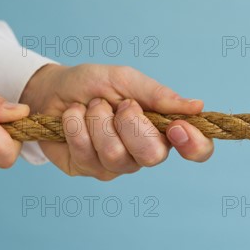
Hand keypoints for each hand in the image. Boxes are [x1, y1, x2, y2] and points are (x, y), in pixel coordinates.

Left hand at [20, 64, 213, 180]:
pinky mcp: (86, 169)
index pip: (196, 150)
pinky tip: (72, 116)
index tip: (177, 127)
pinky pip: (85, 152)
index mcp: (161, 129)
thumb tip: (197, 106)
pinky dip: (75, 124)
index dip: (194, 144)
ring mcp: (114, 165)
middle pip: (152, 156)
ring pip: (114, 154)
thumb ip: (158, 95)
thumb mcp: (126, 79)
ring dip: (97, 119)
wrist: (53, 89)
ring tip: (91, 106)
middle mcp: (142, 152)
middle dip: (131, 123)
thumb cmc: (94, 84)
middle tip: (119, 104)